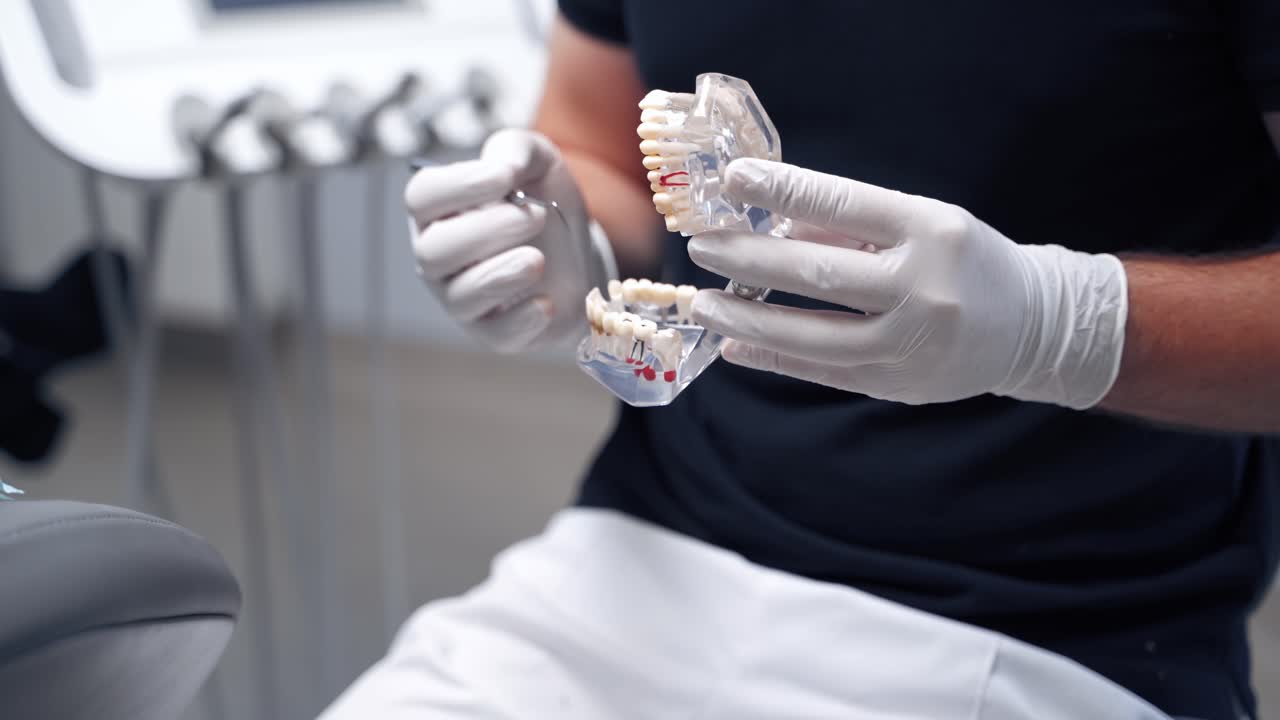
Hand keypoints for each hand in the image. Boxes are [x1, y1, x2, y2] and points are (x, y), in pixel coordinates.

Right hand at [406, 129, 613, 352]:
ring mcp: (462, 298)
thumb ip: (516, 149)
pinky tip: (546, 302)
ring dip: (500, 276)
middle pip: (434, 251)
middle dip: (487, 231)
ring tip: (538, 259)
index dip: (459, 186)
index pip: (421, 198)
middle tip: (537, 216)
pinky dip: (521, 319)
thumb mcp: (537, 162)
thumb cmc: (542, 201)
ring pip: (460, 297)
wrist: (579, 252)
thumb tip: (503, 166)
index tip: (505, 177)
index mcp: (439, 211)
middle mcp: (439, 257)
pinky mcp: (494, 332)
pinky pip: (496, 334)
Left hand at [688, 159, 1127, 408]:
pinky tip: (736, 347)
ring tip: (704, 305)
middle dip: (750, 260)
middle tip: (702, 247)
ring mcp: (911, 343)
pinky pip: (824, 373)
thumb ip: (851, 227)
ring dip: (749, 320)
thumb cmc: (964, 260)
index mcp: (933, 231)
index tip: (733, 180)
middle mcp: (924, 288)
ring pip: (814, 336)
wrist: (1034, 325)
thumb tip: (774, 227)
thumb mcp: (921, 223)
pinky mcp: (898, 384)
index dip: (784, 190)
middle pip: (819, 274)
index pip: (844, 205)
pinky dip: (774, 360)